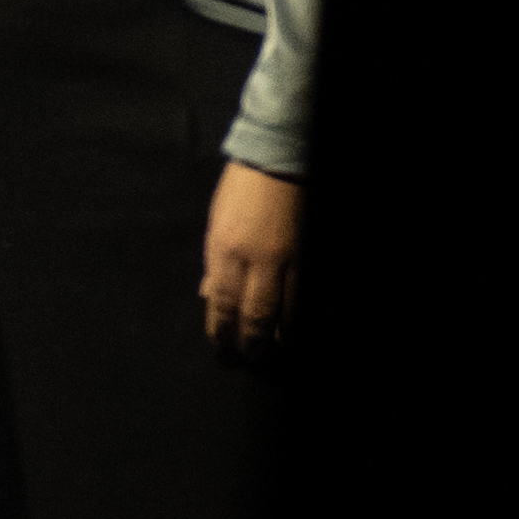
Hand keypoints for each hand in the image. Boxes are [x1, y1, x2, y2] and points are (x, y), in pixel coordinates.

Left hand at [199, 159, 298, 345]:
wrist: (279, 161)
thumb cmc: (241, 189)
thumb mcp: (216, 222)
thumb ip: (214, 262)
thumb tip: (209, 294)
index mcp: (224, 248)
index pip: (221, 301)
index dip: (221, 328)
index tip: (220, 345)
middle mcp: (255, 258)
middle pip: (254, 312)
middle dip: (250, 340)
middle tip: (249, 357)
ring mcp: (287, 258)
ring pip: (285, 309)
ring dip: (279, 335)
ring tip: (275, 350)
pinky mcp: (309, 255)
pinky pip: (305, 295)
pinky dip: (300, 315)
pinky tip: (297, 329)